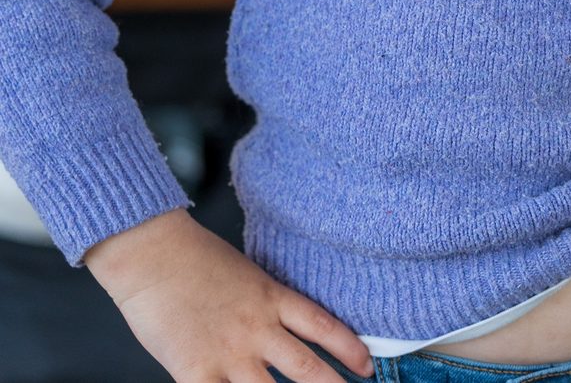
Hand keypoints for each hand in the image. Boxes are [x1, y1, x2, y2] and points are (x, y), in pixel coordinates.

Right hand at [85, 209, 372, 381]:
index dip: (349, 349)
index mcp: (271, 297)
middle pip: (308, 368)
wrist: (151, 252)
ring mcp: (229, 353)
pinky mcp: (196, 371)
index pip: (323, 326)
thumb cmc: (191, 257)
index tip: (367, 367)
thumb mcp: (244, 273)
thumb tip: (280, 327)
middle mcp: (257, 328)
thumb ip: (264, 303)